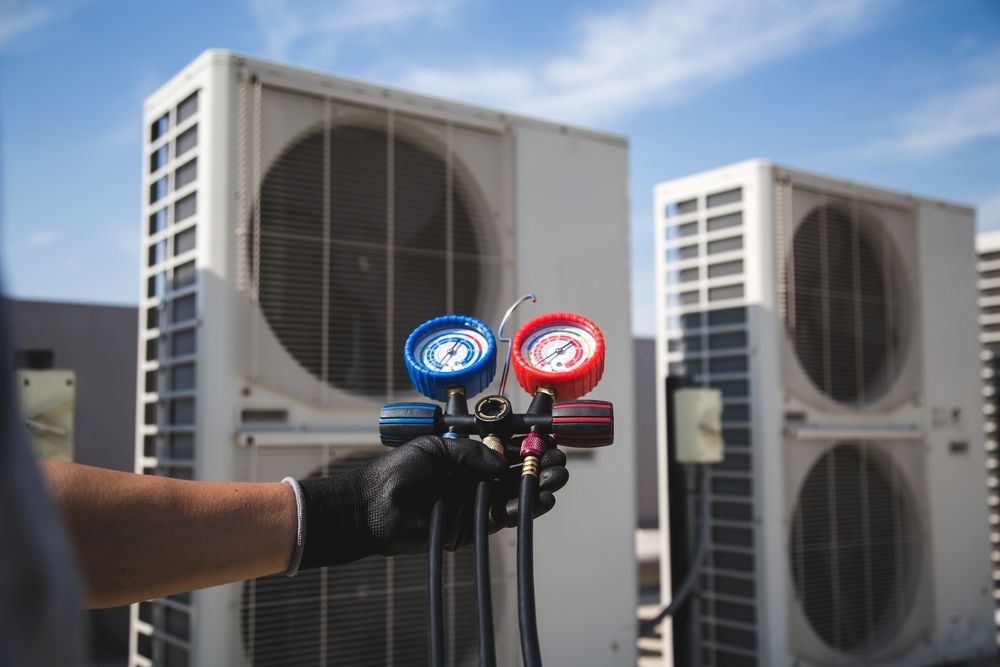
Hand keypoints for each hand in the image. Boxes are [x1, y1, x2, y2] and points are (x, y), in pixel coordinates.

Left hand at [296, 435, 568, 568]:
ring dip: (539, 485)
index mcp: (466, 455)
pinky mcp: (473, 527)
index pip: (504, 446)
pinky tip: (543, 498)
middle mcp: (474, 478)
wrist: (373, 507)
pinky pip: (504, 517)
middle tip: (559, 457)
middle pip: (516, 470)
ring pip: (516, 494)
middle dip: (539, 463)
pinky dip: (525, 509)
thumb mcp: (436, 447)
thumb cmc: (398, 472)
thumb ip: (470, 452)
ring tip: (558, 476)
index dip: (527, 441)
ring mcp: (476, 503)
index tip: (549, 432)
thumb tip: (502, 461)